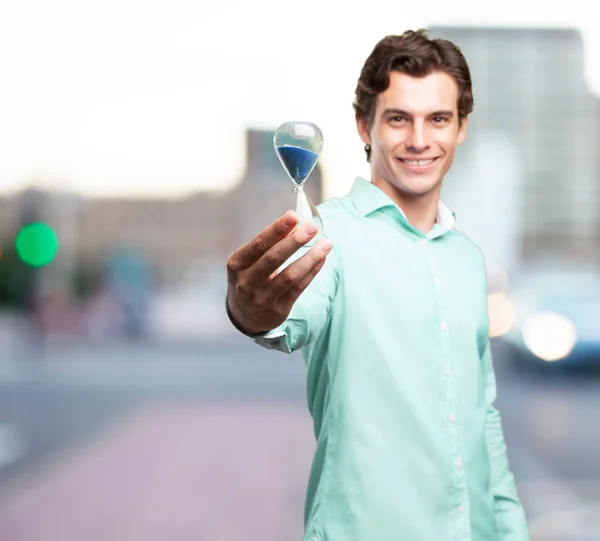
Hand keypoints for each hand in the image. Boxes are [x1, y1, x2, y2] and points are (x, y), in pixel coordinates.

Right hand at [226, 210, 332, 333]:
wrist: (245, 316)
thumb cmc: (250, 279)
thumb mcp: (248, 263)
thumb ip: (268, 246)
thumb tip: (295, 224)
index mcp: (236, 265)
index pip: (258, 244)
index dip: (276, 229)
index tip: (293, 216)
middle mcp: (246, 282)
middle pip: (273, 258)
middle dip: (295, 241)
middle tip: (312, 227)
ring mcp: (261, 299)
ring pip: (289, 275)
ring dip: (310, 258)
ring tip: (326, 244)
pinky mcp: (277, 311)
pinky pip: (298, 288)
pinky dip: (312, 272)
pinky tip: (321, 259)